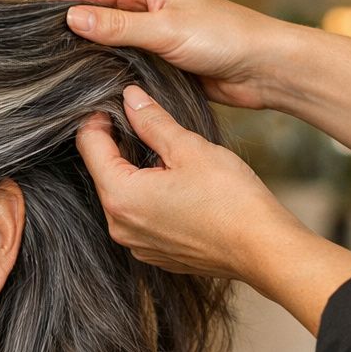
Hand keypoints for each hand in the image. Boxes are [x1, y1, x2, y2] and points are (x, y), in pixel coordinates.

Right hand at [53, 0, 292, 110]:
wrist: (260, 67)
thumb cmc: (223, 37)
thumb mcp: (164, 29)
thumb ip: (116, 26)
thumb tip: (71, 18)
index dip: (61, 7)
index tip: (34, 32)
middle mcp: (142, 3)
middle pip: (91, 15)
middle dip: (70, 34)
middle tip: (42, 61)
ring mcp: (146, 32)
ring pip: (103, 41)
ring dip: (87, 56)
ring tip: (60, 77)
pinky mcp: (152, 58)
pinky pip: (118, 62)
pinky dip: (105, 72)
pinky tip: (88, 87)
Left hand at [76, 84, 301, 282]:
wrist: (261, 248)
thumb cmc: (230, 199)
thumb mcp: (189, 149)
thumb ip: (153, 121)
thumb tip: (130, 98)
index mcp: (121, 196)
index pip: (89, 147)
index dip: (98, 120)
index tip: (113, 105)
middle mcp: (119, 225)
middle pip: (103, 173)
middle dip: (117, 145)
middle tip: (143, 123)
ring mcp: (135, 243)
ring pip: (121, 196)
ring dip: (134, 172)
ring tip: (164, 154)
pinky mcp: (152, 253)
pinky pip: (138, 217)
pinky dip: (147, 197)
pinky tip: (174, 185)